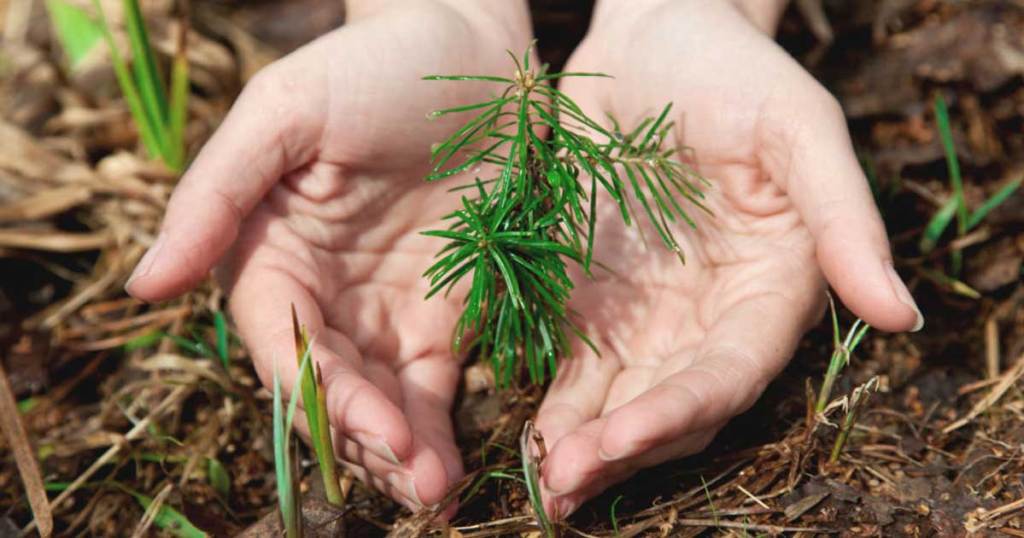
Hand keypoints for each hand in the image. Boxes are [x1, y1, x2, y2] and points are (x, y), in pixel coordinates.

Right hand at [125, 0, 530, 512]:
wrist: (477, 53)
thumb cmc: (373, 66)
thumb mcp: (285, 113)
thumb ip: (217, 195)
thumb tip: (143, 287)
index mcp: (271, 253)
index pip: (278, 341)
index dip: (315, 391)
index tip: (362, 425)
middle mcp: (323, 294)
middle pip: (328, 388)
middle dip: (364, 438)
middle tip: (412, 480)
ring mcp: (385, 311)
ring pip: (379, 402)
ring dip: (400, 452)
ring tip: (434, 489)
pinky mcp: (444, 317)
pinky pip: (433, 387)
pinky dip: (437, 429)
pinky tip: (450, 467)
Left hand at [535, 0, 922, 517]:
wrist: (652, 36)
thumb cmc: (734, 70)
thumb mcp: (798, 129)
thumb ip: (843, 220)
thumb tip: (900, 316)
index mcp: (770, 288)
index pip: (728, 372)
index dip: (678, 410)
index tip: (620, 438)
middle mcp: (710, 315)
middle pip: (673, 405)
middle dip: (622, 448)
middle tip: (563, 481)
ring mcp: (649, 311)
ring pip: (620, 399)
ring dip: (582, 443)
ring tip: (542, 480)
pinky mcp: (595, 296)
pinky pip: (576, 364)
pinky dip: (554, 401)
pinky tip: (526, 432)